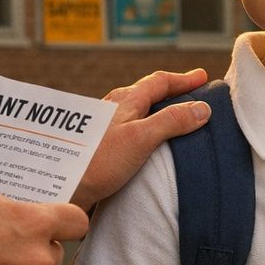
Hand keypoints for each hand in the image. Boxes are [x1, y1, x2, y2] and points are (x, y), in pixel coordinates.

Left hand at [71, 68, 211, 209]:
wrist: (62, 187)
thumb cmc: (97, 162)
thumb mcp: (141, 138)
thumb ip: (172, 121)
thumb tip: (202, 109)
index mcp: (125, 100)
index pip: (159, 82)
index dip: (183, 79)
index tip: (202, 77)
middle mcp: (113, 108)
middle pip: (146, 92)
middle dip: (170, 91)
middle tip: (189, 92)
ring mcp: (105, 126)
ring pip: (136, 110)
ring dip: (156, 109)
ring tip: (170, 115)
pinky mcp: (100, 145)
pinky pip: (129, 127)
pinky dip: (145, 127)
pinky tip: (145, 142)